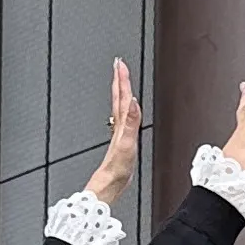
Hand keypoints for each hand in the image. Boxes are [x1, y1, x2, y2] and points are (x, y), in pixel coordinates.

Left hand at [82, 59, 140, 205]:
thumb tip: (134, 101)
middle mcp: (119, 124)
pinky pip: (124, 117)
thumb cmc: (117, 166)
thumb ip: (131, 122)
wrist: (110, 181)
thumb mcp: (127, 143)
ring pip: (119, 105)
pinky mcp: (122, 139)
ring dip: (121, 91)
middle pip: (119, 97)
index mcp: (121, 123)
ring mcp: (119, 131)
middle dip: (120, 79)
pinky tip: (127, 109)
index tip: (121, 63)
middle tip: (119, 64)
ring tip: (122, 80)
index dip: (122, 79)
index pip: (122, 96)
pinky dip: (126, 108)